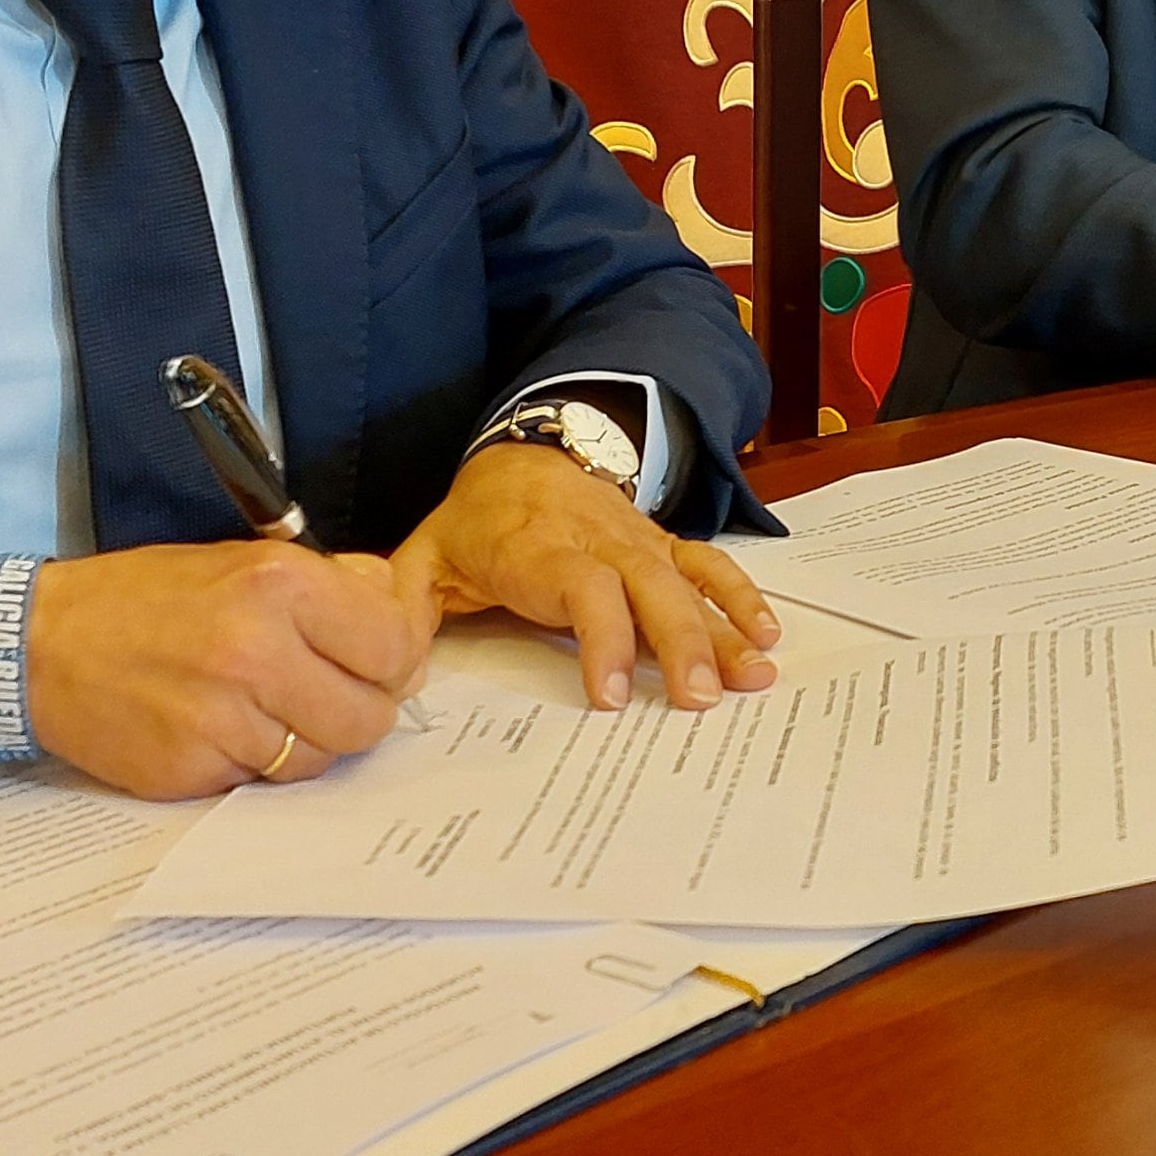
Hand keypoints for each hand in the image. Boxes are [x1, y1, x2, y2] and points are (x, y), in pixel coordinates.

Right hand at [0, 543, 432, 801]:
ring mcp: (223, 718)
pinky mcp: (193, 769)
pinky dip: (257, 763)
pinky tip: (226, 730)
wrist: (40, 645)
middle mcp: (256, 650)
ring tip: (270, 709)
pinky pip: (264, 782)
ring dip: (309, 742)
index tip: (381, 661)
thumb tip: (403, 614)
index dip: (397, 660)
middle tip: (330, 693)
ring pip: (322, 759)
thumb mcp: (243, 559)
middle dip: (360, 709)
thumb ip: (332, 584)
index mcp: (279, 585)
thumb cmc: (147, 598)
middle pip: (369, 717)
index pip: (394, 646)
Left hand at [396, 442, 781, 709]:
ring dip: (722, 627)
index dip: (600, 638)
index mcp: (538, 549)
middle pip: (648, 588)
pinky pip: (708, 565)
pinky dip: (740, 595)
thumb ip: (404, 607)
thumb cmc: (475, 522)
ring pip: (686, 580)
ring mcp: (637, 541)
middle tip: (700, 699)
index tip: (611, 695)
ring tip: (754, 674)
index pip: (580, 589)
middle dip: (679, 642)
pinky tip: (767, 633)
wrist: (522, 455)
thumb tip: (388, 664)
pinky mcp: (661, 545)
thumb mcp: (426, 556)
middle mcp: (598, 541)